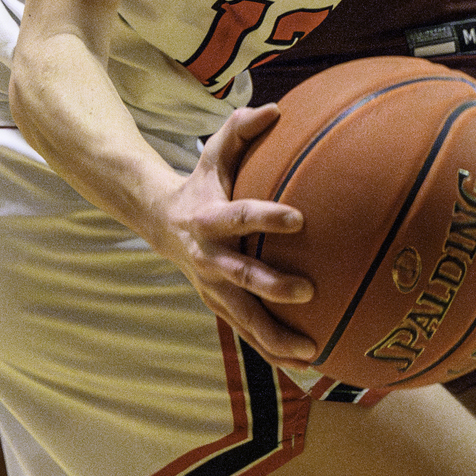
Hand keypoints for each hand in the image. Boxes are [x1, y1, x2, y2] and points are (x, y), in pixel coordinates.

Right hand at [148, 104, 315, 367]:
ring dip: (276, 338)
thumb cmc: (202, 182)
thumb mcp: (214, 152)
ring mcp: (213, 288)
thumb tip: (275, 108)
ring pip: (244, 319)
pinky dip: (273, 352)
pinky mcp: (219, 307)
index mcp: (209, 219)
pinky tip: (306, 366)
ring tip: (313, 350)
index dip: (267, 217)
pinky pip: (248, 334)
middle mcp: (209, 258)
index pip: (240, 216)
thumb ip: (240, 129)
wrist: (162, 223)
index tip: (300, 217)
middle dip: (273, 287)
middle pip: (242, 278)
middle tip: (309, 291)